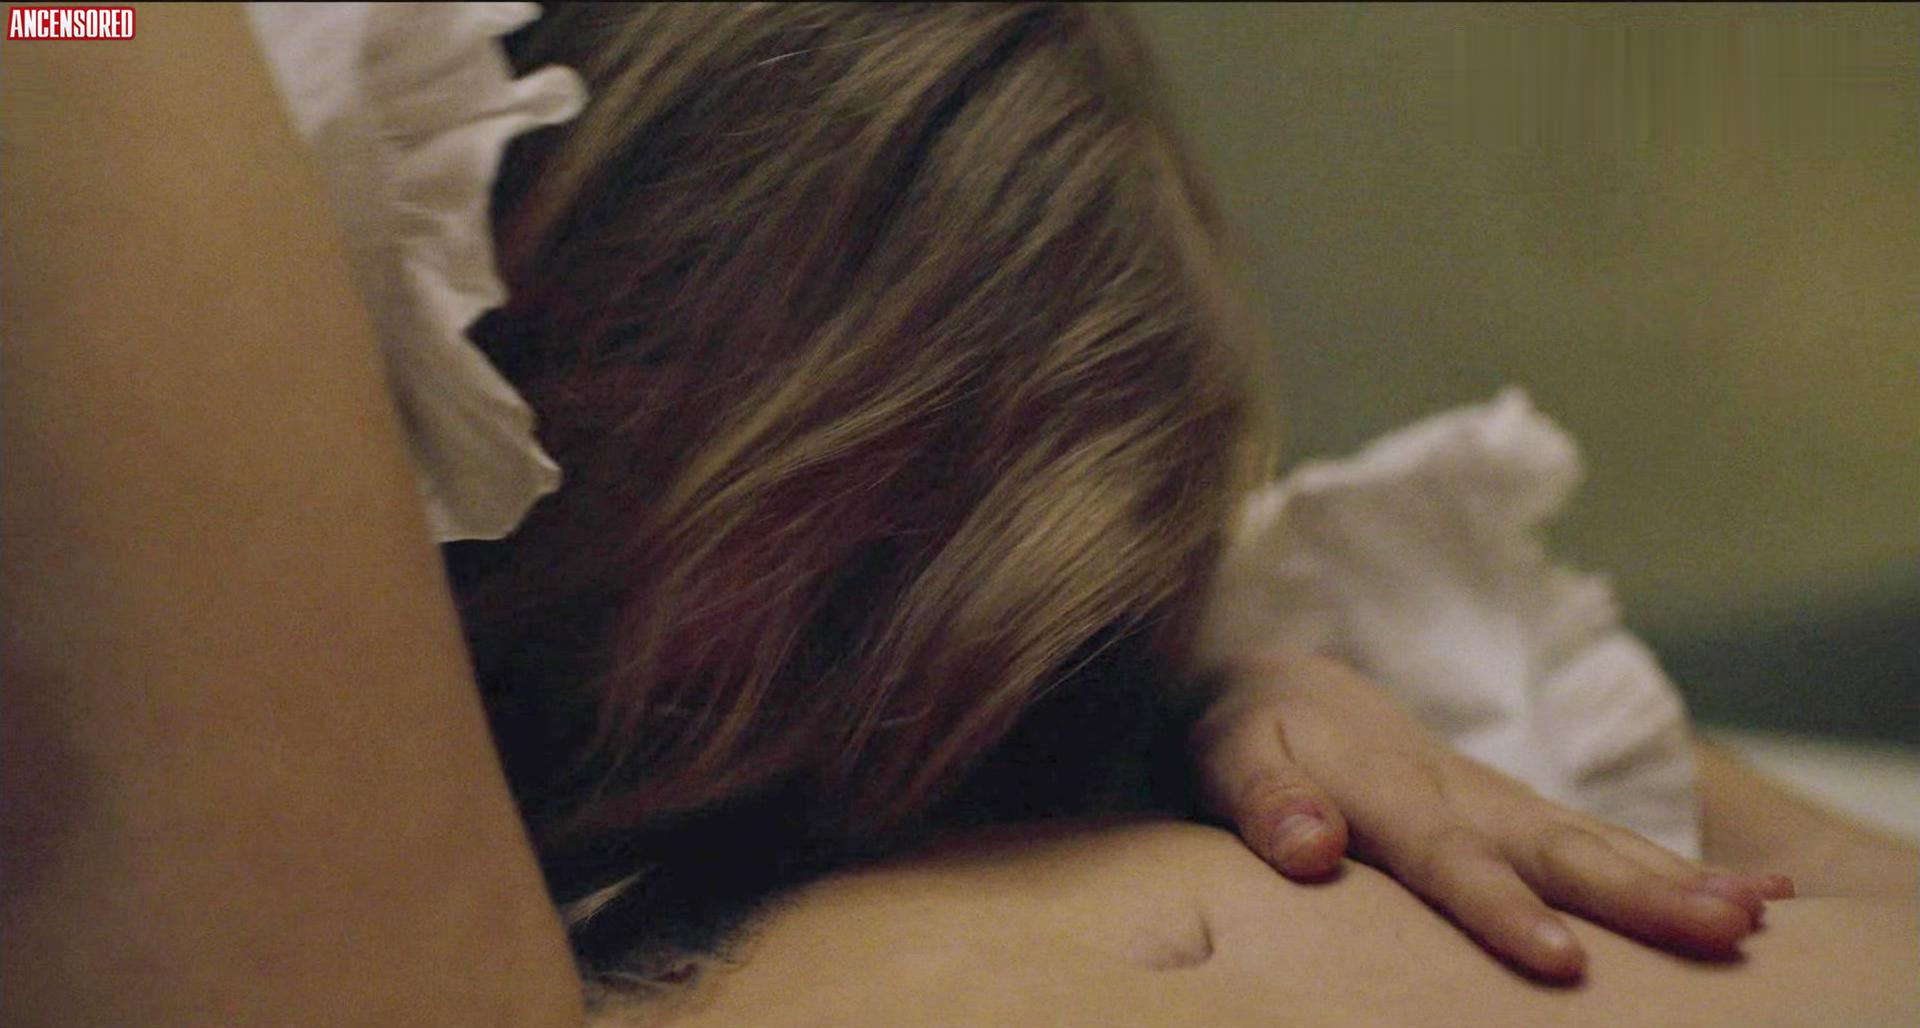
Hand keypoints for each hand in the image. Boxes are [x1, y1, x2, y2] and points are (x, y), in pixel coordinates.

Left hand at [1191, 650, 1793, 980]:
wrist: (1277, 680)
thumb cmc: (1246, 734)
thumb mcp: (1231, 759)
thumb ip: (1267, 802)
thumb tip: (1309, 851)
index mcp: (1385, 783)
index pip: (1445, 853)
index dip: (1500, 906)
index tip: (1562, 960)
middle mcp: (1457, 787)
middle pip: (1553, 844)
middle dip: (1636, 892)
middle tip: (1719, 932)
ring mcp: (1496, 797)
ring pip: (1593, 840)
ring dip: (1672, 879)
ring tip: (1754, 919)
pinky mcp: (1518, 811)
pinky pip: (1601, 838)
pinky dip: (1677, 863)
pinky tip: (1763, 894)